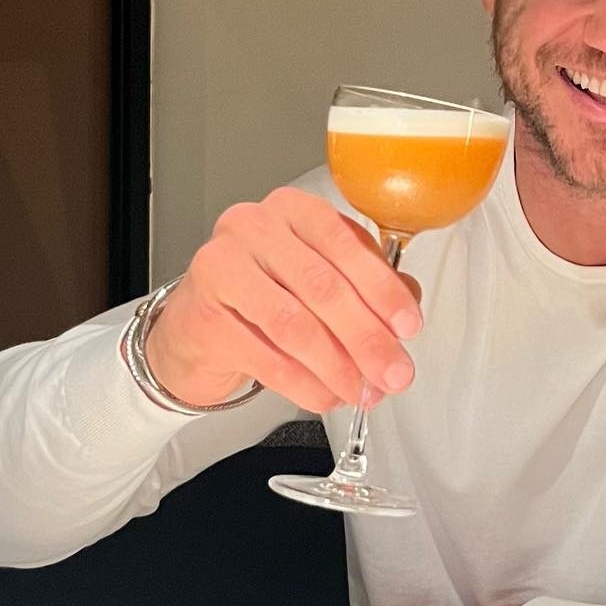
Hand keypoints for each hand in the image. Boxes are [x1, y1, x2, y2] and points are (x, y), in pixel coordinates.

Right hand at [143, 186, 422, 409]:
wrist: (196, 327)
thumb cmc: (265, 294)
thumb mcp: (319, 276)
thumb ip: (366, 284)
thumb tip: (407, 306)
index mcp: (292, 208)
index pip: (345, 243)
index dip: (382, 289)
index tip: (409, 326)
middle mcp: (253, 228)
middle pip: (322, 287)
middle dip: (367, 337)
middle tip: (394, 371)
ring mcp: (221, 268)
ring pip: (294, 325)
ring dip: (338, 366)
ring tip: (362, 391)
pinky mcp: (204, 317)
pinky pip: (266, 358)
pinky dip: (304, 385)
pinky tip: (326, 396)